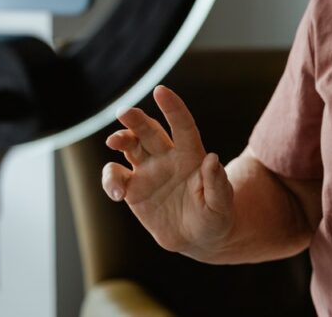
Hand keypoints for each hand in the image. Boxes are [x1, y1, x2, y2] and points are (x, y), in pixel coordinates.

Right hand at [101, 85, 233, 255]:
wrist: (198, 239)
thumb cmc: (215, 217)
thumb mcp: (221, 205)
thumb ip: (217, 184)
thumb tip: (212, 159)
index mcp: (192, 156)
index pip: (182, 126)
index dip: (173, 108)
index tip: (160, 91)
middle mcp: (168, 158)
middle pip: (150, 131)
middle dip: (137, 119)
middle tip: (124, 112)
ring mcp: (149, 171)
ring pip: (130, 146)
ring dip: (120, 138)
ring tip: (114, 142)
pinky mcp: (133, 190)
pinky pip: (115, 176)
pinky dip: (110, 179)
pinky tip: (116, 192)